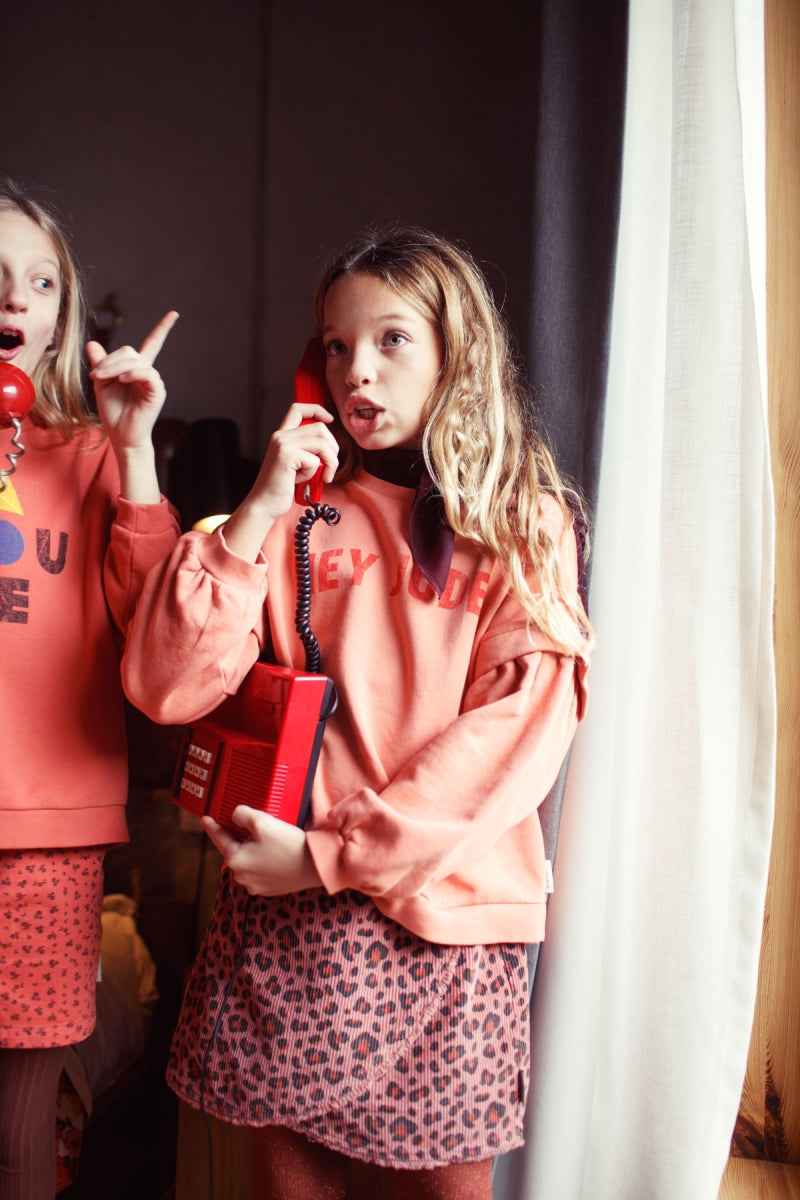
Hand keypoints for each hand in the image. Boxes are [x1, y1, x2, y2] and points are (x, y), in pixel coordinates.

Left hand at [87, 310, 178, 451]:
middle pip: (130, 351)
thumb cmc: (113, 413)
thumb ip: (100, 364)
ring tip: (101, 379)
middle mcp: (148, 373)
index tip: (175, 314)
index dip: (163, 329)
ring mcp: (154, 382)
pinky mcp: (157, 391)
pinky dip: (132, 373)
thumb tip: (93, 343)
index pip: (152, 344)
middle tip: (94, 375)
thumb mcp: (102, 384)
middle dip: (109, 360)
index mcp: (137, 369)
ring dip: (114, 367)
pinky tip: (121, 380)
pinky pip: (146, 373)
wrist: (121, 436)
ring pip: (135, 361)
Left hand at [202, 805, 322, 895]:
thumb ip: (241, 815)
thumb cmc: (288, 844)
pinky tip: (276, 853)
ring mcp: (254, 885)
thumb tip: (235, 817)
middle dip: (240, 838)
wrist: (315, 865)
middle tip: (254, 826)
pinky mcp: (267, 889)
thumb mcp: (262, 821)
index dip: (211, 826)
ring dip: (252, 850)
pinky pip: (258, 871)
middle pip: (234, 850)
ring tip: (270, 840)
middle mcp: (240, 876)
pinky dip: (262, 861)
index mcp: (235, 859)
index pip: (219, 838)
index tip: (205, 819)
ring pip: (246, 861)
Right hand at [252, 402, 338, 521]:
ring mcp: (283, 444)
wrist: (265, 504)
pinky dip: (314, 473)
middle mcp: (281, 436)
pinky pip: (314, 460)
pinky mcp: (286, 456)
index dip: (317, 410)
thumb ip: (307, 449)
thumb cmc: (281, 487)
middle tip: (330, 466)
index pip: (298, 408)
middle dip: (333, 448)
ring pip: (322, 443)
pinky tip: (302, 480)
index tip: (329, 419)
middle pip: (320, 427)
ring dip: (330, 462)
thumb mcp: (296, 463)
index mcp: (282, 435)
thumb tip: (330, 444)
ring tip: (324, 476)